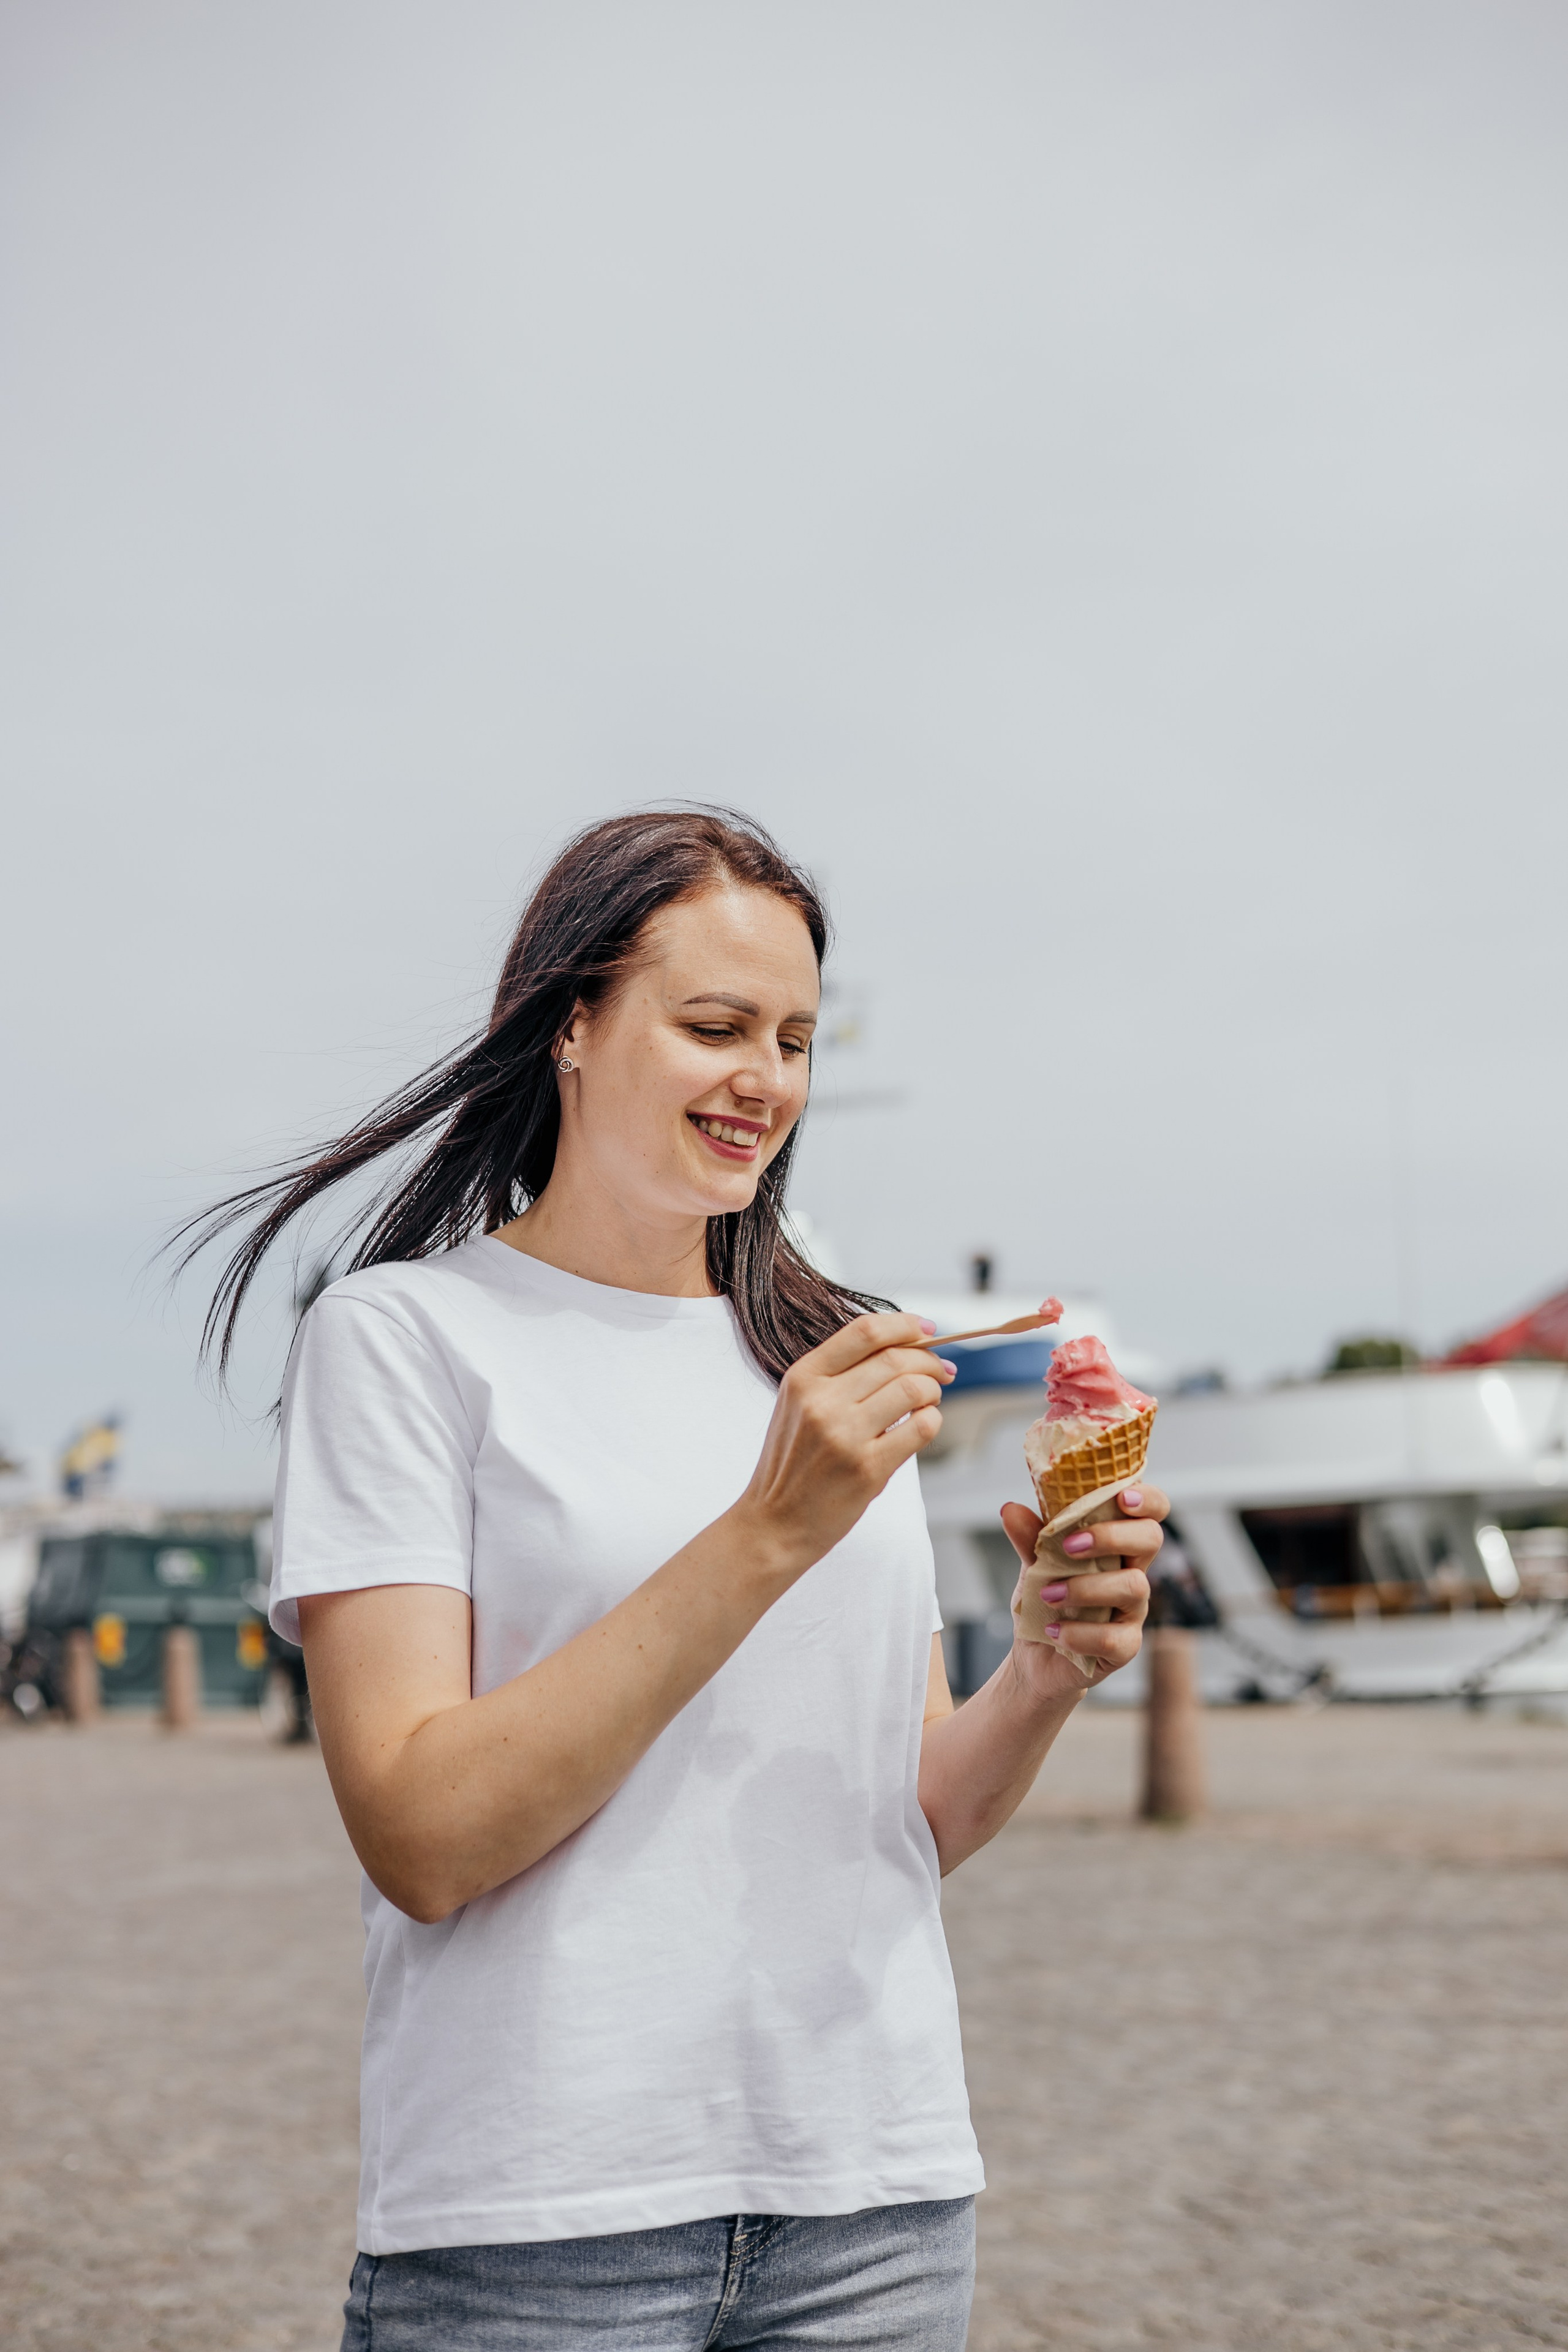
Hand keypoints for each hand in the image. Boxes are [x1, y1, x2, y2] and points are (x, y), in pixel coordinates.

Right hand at [738, 1312, 951, 1573]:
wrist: (775, 1523)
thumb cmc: (794, 1463)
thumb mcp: (799, 1404)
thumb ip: (841, 1374)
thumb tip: (906, 1348)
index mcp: (803, 1377)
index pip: (864, 1331)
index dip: (904, 1325)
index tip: (926, 1329)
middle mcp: (822, 1401)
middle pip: (896, 1359)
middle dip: (929, 1360)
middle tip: (941, 1371)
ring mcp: (845, 1435)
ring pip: (913, 1389)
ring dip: (933, 1391)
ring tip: (929, 1401)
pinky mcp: (868, 1468)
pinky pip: (921, 1428)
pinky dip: (932, 1421)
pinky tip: (923, 1426)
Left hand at [998, 1483, 1166, 1697]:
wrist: (1035, 1655)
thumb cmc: (1045, 1600)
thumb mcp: (1034, 1564)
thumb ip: (1029, 1538)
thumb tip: (1010, 1509)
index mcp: (1117, 1543)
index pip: (1152, 1510)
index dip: (1147, 1499)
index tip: (1122, 1498)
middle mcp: (1132, 1571)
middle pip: (1150, 1539)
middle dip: (1111, 1537)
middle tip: (1070, 1546)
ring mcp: (1133, 1609)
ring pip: (1133, 1586)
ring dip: (1086, 1587)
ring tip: (1048, 1594)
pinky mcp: (1125, 1646)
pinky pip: (1115, 1638)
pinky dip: (1080, 1634)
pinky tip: (1054, 1631)